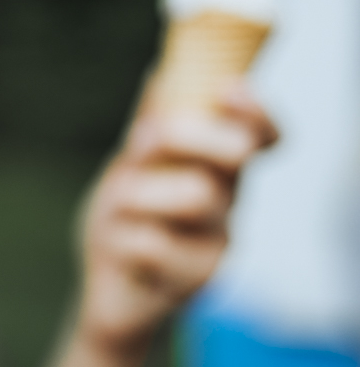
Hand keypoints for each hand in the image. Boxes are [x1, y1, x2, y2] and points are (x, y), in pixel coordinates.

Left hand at [79, 85, 277, 354]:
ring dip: (137, 196)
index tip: (230, 89)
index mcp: (217, 169)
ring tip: (117, 213)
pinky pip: (154, 243)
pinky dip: (122, 241)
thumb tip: (159, 75)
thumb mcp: (129, 170)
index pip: (261, 135)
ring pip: (193, 196)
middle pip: (234, 157)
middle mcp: (229, 201)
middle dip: (187, 136)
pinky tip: (121, 255)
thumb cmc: (123, 222)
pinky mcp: (200, 280)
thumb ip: (147, 128)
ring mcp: (220, 241)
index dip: (256, 112)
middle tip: (140, 141)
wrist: (104, 291)